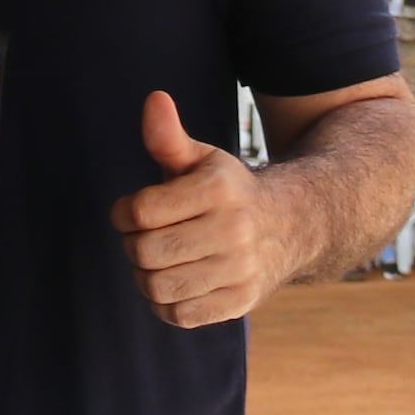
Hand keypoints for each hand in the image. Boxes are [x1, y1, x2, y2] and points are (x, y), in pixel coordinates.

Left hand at [110, 91, 297, 328]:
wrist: (291, 226)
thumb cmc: (229, 191)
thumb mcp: (203, 159)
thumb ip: (168, 137)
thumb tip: (154, 99)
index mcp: (219, 189)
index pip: (139, 212)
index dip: (123, 212)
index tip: (131, 211)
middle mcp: (234, 230)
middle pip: (145, 252)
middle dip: (134, 245)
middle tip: (145, 238)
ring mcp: (240, 270)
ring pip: (157, 288)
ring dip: (147, 276)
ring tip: (160, 261)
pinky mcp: (240, 302)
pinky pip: (179, 315)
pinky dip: (167, 303)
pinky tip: (178, 281)